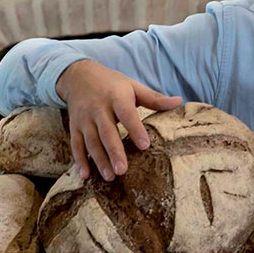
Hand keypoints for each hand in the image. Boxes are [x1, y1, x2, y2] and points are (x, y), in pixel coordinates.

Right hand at [56, 60, 181, 180]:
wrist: (80, 75)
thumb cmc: (112, 84)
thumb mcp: (133, 86)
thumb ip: (154, 98)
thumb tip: (179, 101)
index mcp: (116, 97)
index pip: (127, 114)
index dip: (135, 129)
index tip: (145, 145)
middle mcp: (98, 108)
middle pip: (107, 132)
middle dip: (114, 152)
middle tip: (123, 170)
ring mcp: (84, 119)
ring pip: (91, 142)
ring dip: (99, 160)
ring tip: (110, 177)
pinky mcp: (73, 126)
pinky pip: (75, 145)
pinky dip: (80, 160)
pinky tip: (86, 175)